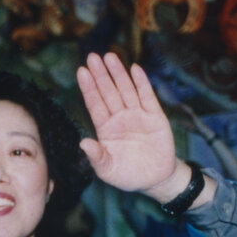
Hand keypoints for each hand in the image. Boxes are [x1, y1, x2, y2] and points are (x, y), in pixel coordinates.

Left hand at [75, 53, 182, 199]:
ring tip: (110, 56)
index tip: (81, 71)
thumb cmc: (127, 175)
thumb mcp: (107, 170)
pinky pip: (147, 97)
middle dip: (101, 74)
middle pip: (108, 92)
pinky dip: (141, 83)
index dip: (89, 88)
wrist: (155, 179)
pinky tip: (134, 69)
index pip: (95, 104)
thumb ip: (96, 157)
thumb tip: (83, 143)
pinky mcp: (155, 117)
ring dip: (118, 73)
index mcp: (105, 128)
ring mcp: (137, 115)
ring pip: (126, 90)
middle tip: (92, 57)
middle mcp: (119, 118)